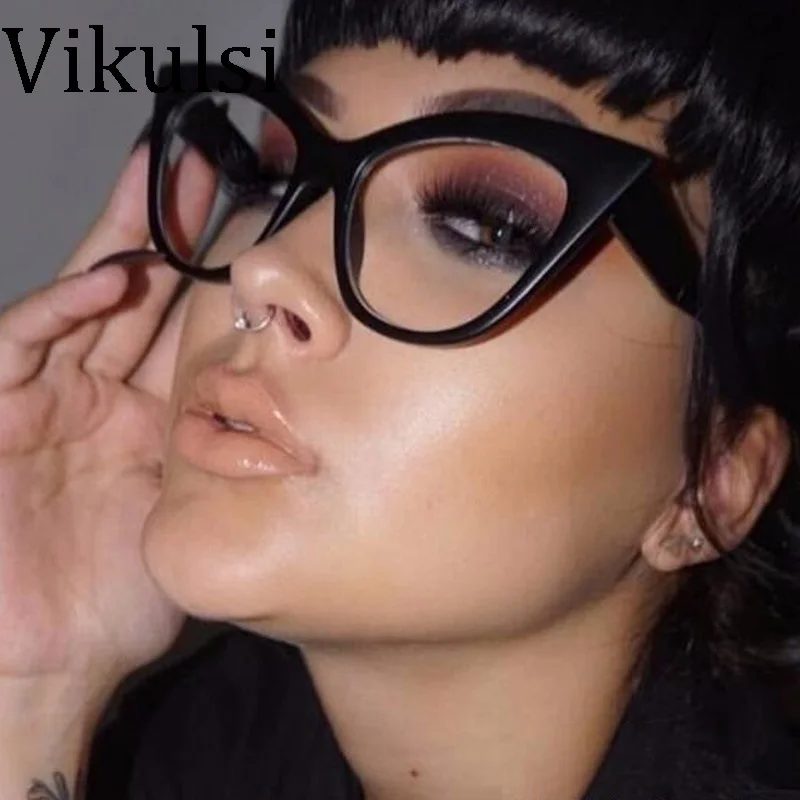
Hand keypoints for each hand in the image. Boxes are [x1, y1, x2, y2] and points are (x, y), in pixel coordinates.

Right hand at [0, 145, 204, 688]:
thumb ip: (225, 450)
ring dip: (121, 242)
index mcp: (155, 412)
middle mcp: (103, 392)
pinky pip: (23, 347)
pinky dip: (60, 309)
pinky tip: (107, 276)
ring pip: (84, 300)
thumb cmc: (126, 595)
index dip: (218, 275)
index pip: (188, 326)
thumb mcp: (192, 507)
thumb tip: (300, 407)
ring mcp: (49, 396)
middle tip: (212, 166)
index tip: (258, 224)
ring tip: (164, 181)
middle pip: (141, 294)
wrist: (54, 656)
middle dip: (173, 232)